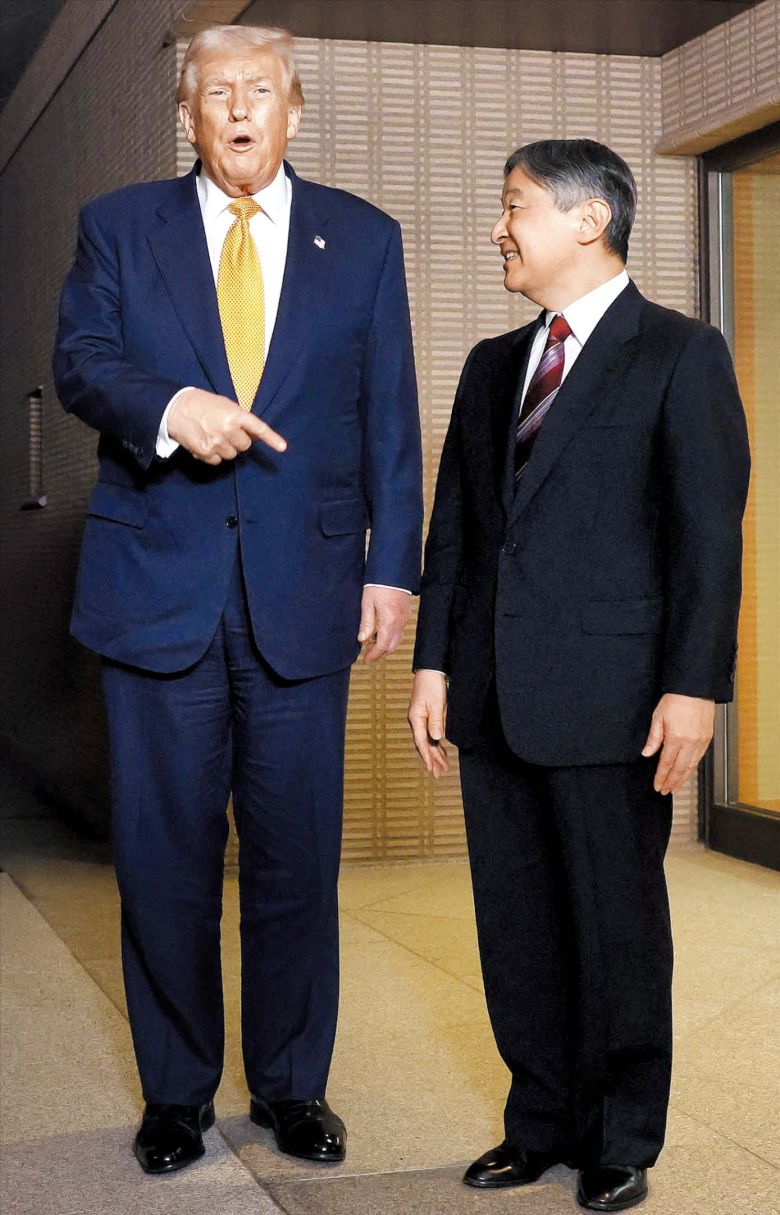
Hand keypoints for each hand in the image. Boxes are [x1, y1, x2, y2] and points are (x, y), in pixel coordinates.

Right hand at [167, 387, 286, 464]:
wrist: (176, 408)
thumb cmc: (203, 405)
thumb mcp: (225, 406)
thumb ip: (241, 420)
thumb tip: (254, 437)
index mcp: (235, 414)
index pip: (258, 428)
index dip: (271, 438)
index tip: (282, 447)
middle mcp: (228, 429)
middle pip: (245, 446)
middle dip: (238, 441)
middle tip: (225, 431)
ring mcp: (217, 442)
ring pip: (232, 455)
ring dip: (225, 448)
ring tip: (213, 435)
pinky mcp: (206, 453)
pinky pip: (218, 461)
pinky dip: (213, 455)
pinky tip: (205, 442)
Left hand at [357, 587, 410, 662]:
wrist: (393, 571)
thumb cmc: (379, 584)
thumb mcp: (367, 603)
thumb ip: (366, 623)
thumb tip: (362, 639)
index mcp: (389, 621)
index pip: (382, 646)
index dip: (374, 655)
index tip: (366, 659)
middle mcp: (399, 622)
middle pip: (391, 646)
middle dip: (380, 652)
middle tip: (368, 653)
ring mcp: (404, 618)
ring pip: (397, 639)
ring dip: (385, 644)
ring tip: (372, 641)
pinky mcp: (406, 613)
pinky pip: (399, 630)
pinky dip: (390, 635)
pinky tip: (381, 630)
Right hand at [408, 670, 449, 777]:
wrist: (430, 670)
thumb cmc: (432, 684)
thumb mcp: (436, 703)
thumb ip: (436, 721)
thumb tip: (436, 738)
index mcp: (416, 718)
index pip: (421, 742)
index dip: (427, 757)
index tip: (432, 769)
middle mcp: (417, 720)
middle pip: (424, 744)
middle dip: (432, 759)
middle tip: (439, 774)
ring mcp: (421, 718)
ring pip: (428, 740)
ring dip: (435, 753)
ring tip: (443, 766)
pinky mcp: (426, 715)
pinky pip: (430, 734)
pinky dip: (436, 743)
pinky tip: (441, 750)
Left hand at [642, 692, 715, 794]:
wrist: (695, 688)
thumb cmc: (677, 699)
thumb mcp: (658, 716)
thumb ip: (653, 737)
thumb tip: (647, 753)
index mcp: (676, 737)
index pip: (667, 763)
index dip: (661, 776)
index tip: (657, 785)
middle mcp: (690, 742)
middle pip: (680, 769)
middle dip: (672, 782)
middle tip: (665, 791)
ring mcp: (701, 741)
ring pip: (691, 766)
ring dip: (683, 779)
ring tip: (676, 787)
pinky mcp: (707, 738)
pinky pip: (699, 759)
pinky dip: (692, 768)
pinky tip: (687, 772)